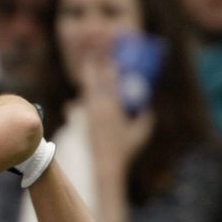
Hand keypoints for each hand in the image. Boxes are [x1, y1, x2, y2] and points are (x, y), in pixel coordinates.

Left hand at [79, 55, 152, 177]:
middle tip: (91, 58)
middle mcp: (97, 108)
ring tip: (85, 77)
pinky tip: (74, 104)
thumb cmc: (126, 149)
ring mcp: (88, 116)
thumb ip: (145, 117)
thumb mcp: (141, 132)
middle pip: (92, 83)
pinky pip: (77, 110)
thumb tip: (147, 107)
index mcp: (112, 106)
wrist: (106, 163)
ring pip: (84, 95)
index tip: (112, 60)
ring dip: (86, 85)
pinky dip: (76, 105)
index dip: (111, 68)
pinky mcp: (83, 124)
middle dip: (92, 69)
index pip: (110, 81)